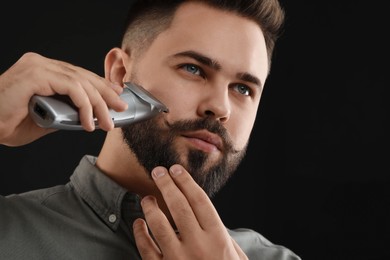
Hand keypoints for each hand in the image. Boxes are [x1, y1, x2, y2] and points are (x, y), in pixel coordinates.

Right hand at [0, 52, 127, 145]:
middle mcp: (41, 64)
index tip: (117, 98)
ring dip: (99, 104)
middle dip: (106, 94)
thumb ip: (66, 112)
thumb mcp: (47, 118)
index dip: (101, 86)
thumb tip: (88, 116)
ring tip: (107, 123)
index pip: (79, 75)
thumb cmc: (8, 123)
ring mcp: (38, 66)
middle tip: (120, 109)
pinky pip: (71, 87)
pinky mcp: (36, 74)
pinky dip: (85, 105)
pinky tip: (89, 121)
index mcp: (43, 71)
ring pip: (81, 82)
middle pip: (83, 76)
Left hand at [133, 164, 247, 259]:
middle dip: (167, 185)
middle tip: (157, 171)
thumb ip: (222, 236)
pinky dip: (140, 234)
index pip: (200, 201)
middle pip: (179, 207)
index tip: (176, 170)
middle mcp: (199, 246)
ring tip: (147, 197)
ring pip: (160, 225)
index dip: (186, 182)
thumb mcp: (235, 256)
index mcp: (218, 238)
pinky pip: (147, 250)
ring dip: (151, 207)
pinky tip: (139, 223)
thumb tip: (206, 215)